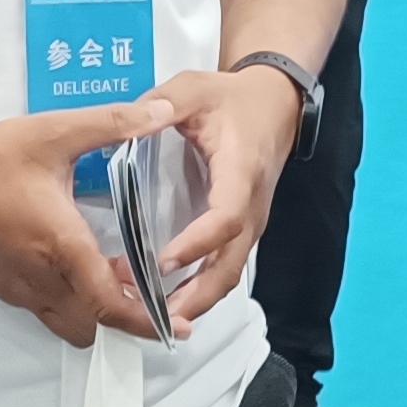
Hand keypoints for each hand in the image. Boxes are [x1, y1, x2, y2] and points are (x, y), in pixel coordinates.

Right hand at [0, 104, 171, 348]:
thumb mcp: (55, 132)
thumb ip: (112, 123)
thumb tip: (162, 113)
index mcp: (62, 246)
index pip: (111, 305)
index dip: (147, 320)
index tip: (177, 325)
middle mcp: (43, 278)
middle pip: (97, 325)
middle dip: (128, 316)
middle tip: (148, 286)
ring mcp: (21, 289)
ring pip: (72, 324)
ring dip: (98, 312)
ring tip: (114, 275)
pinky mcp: (5, 288)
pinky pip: (49, 311)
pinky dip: (73, 304)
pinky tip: (79, 267)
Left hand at [139, 63, 301, 329]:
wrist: (275, 103)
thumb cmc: (233, 98)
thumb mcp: (194, 88)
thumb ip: (164, 102)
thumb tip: (131, 117)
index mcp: (240, 170)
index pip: (225, 218)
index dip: (196, 244)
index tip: (162, 261)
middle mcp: (251, 204)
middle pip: (231, 263)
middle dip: (196, 295)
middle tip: (157, 317)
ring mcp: (250, 220)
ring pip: (229, 272)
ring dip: (196, 298)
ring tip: (156, 318)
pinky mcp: (243, 228)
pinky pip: (225, 266)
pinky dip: (200, 287)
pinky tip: (169, 299)